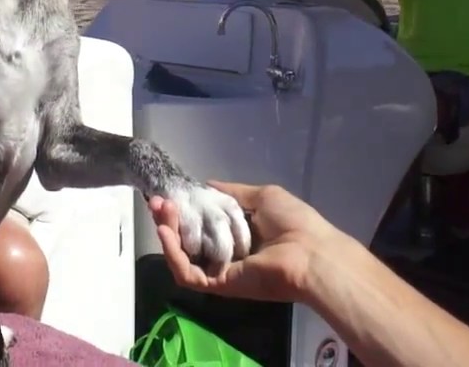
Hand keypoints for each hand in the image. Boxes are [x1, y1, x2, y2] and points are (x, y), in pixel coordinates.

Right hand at [149, 181, 346, 303]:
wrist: (310, 253)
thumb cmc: (293, 222)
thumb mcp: (262, 196)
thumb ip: (231, 193)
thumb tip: (205, 184)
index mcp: (238, 234)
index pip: (201, 224)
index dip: (184, 209)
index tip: (170, 194)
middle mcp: (226, 253)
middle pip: (188, 239)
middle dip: (169, 219)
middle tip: (157, 201)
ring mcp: (220, 271)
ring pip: (183, 255)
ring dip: (167, 233)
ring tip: (160, 210)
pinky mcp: (217, 285)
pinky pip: (187, 273)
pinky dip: (173, 253)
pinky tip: (165, 232)